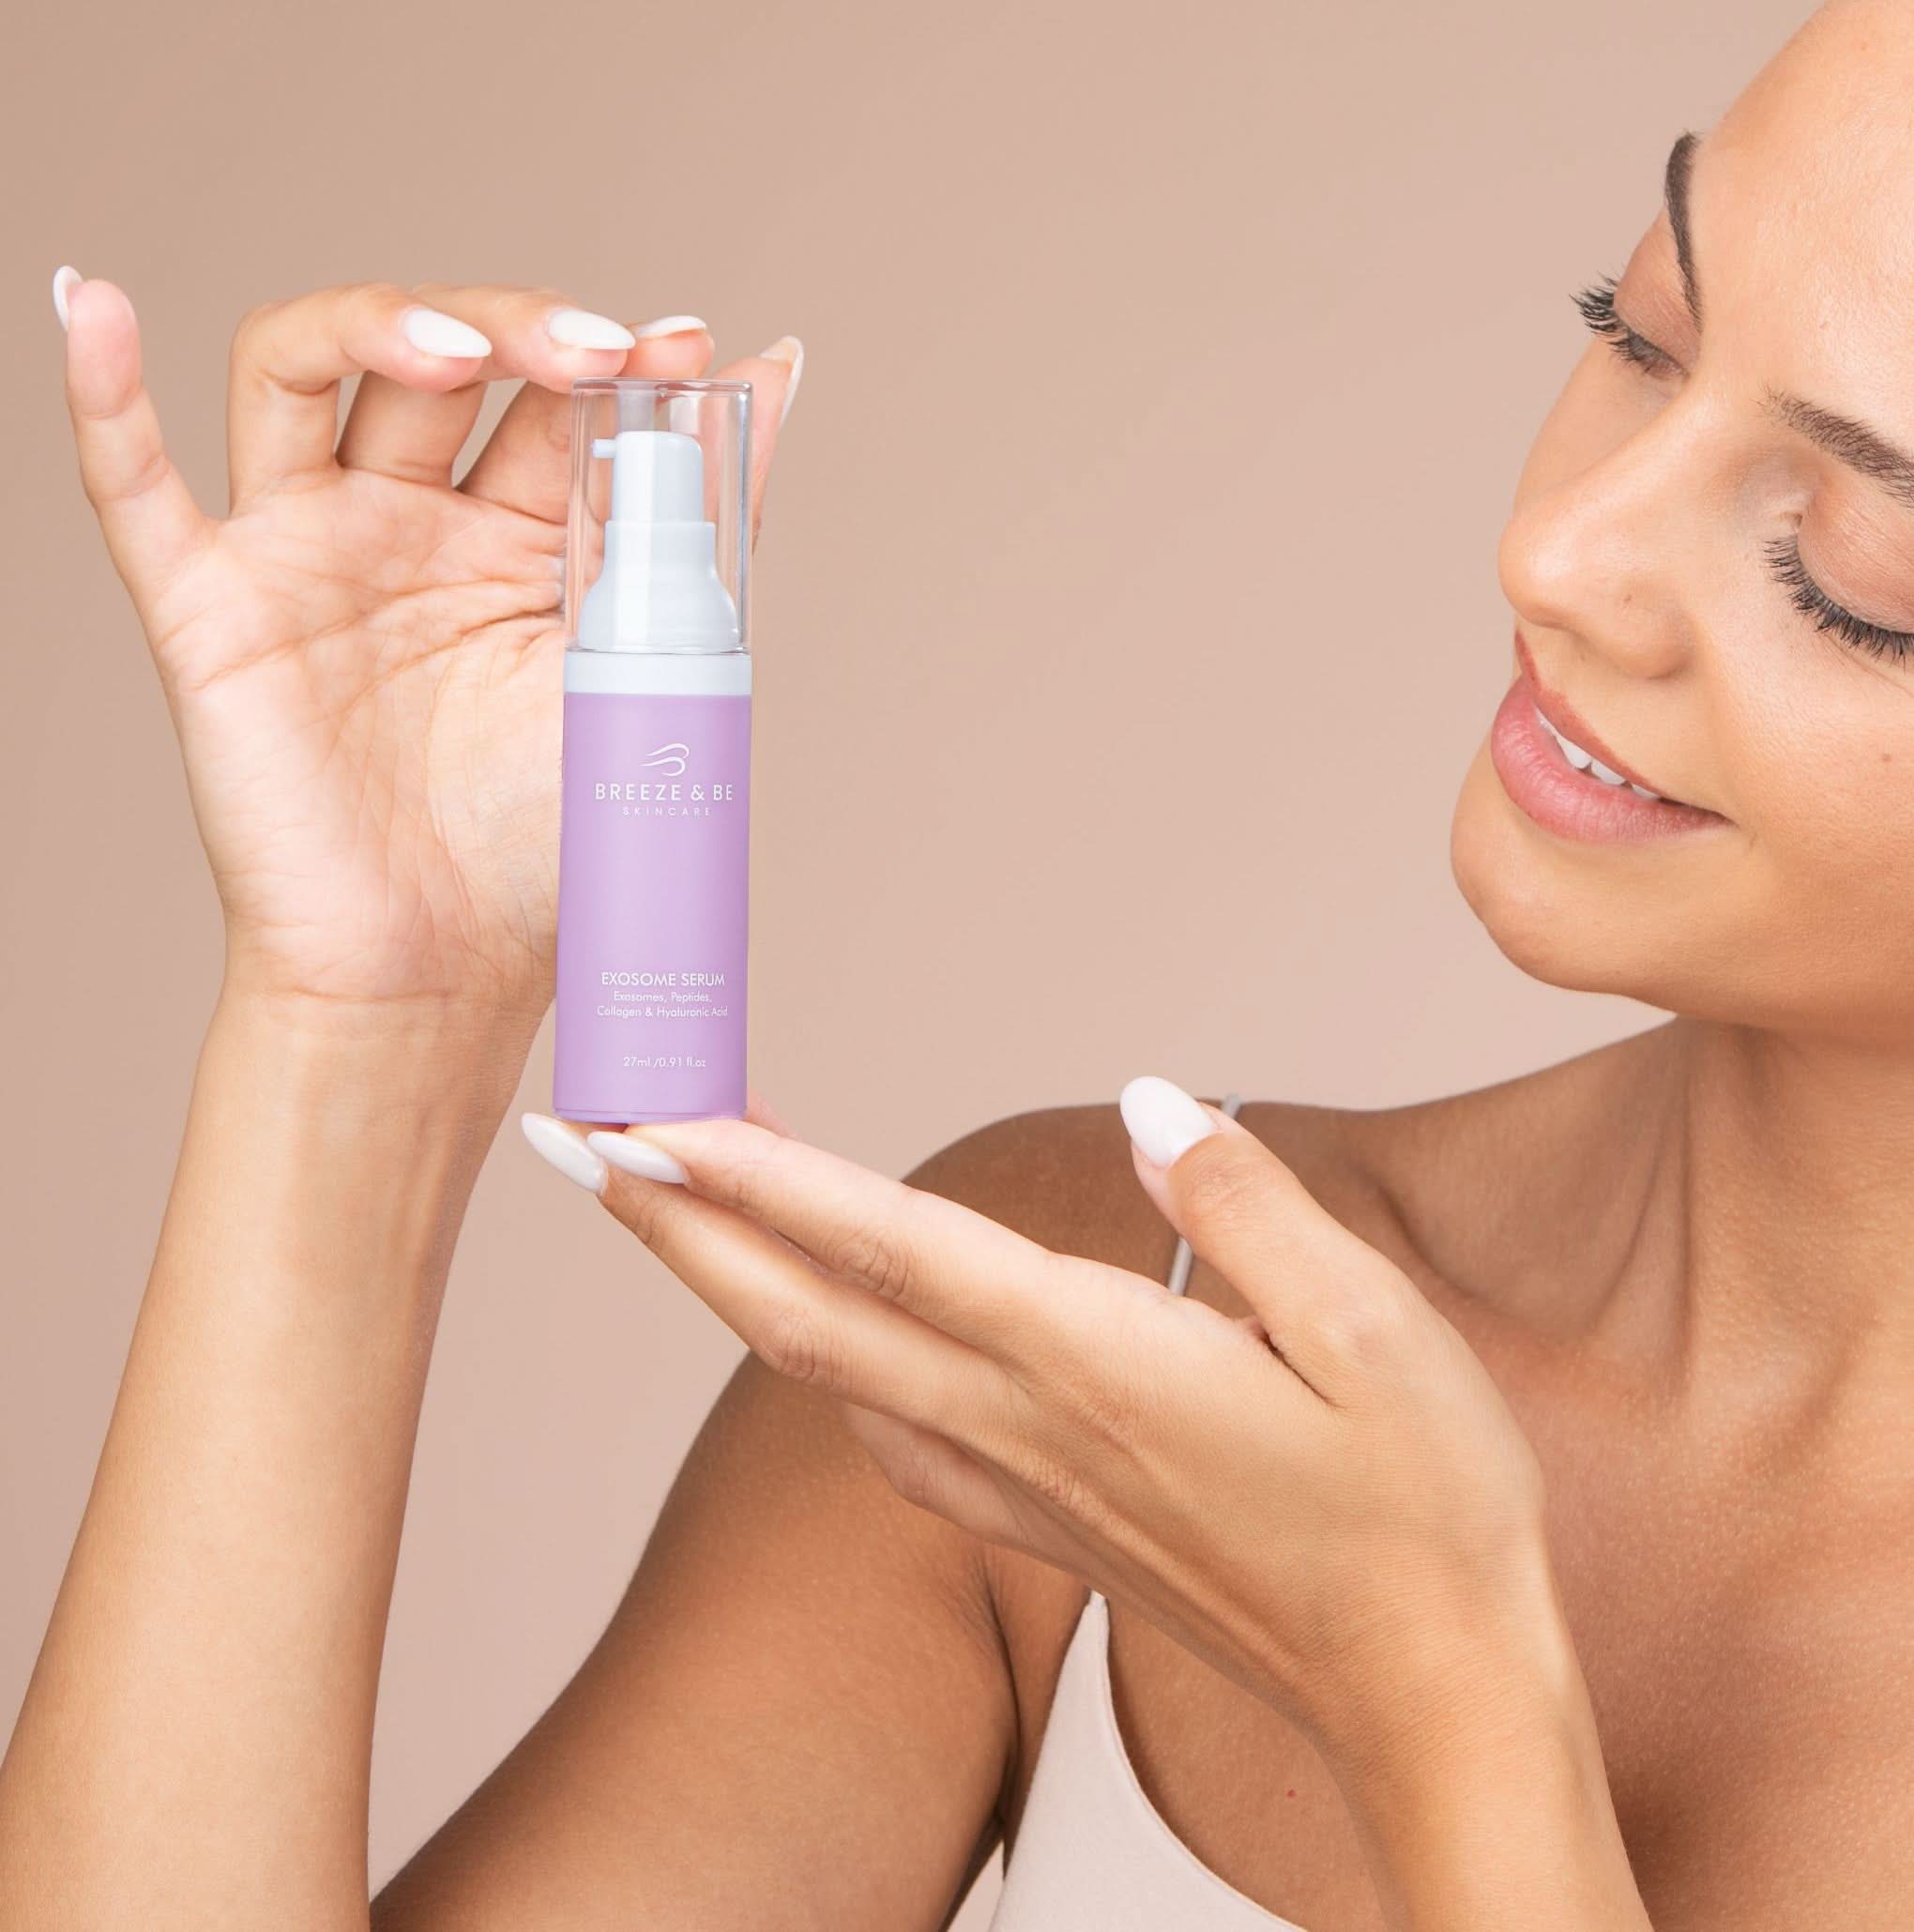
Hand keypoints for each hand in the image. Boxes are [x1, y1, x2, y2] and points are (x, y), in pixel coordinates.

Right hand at [57, 274, 798, 1020]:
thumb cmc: (543, 850)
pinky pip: (135, 489)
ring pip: (304, 371)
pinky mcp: (212, 612)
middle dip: (522, 335)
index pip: (549, 397)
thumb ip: (698, 519)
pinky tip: (97, 304)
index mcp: (515, 541)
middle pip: (438, 362)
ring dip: (378, 325)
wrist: (443, 979)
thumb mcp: (641, 667)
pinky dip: (105, 397)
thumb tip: (779, 364)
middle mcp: (408, 528)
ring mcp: (308, 557)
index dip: (608, 356)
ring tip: (463, 353)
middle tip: (600, 354)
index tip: (683, 347)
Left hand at [521, 1080, 1576, 1792]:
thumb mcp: (1377, 1327)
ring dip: (727, 1278)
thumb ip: (1249, 1205)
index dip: (759, 1176)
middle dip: (674, 1222)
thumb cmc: (1424, 1515)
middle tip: (578, 1135)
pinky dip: (814, 1361)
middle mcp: (1028, 1422)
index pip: (890, 1247)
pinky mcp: (1045, 1520)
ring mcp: (1024, 1482)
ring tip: (668, 1191)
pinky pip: (889, 1432)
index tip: (649, 1115)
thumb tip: (1153, 1105)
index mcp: (1097, 1361)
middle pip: (803, 1312)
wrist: (1428, 1704)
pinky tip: (815, 1329)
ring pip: (827, 1369)